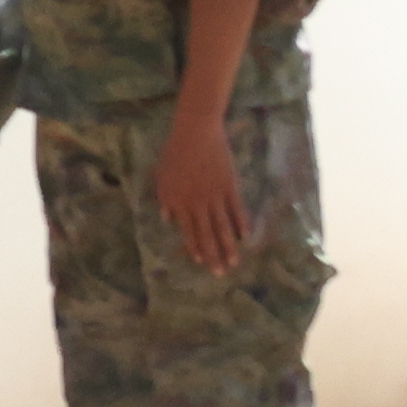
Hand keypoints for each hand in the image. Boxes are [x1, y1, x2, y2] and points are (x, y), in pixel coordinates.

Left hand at [150, 106, 252, 271]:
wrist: (196, 132)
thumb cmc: (175, 152)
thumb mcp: (162, 176)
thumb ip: (166, 198)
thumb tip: (167, 218)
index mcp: (179, 201)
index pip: (188, 230)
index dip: (195, 247)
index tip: (200, 262)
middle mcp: (197, 203)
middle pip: (207, 234)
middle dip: (213, 255)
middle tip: (220, 273)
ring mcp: (215, 196)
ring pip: (223, 226)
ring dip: (228, 246)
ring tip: (234, 262)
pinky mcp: (230, 186)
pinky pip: (237, 209)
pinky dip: (241, 223)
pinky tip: (245, 236)